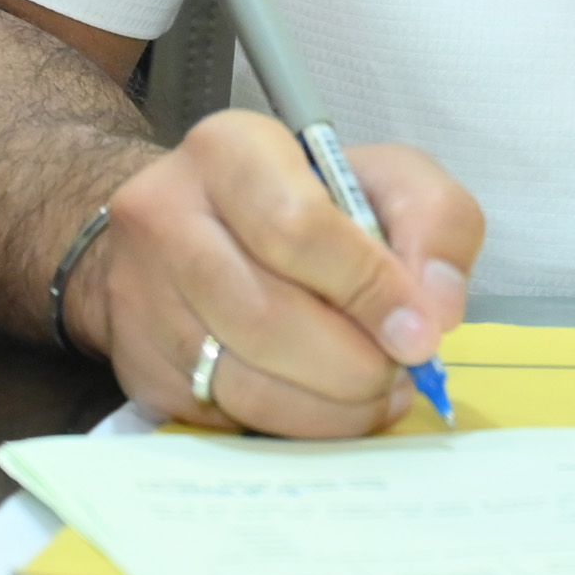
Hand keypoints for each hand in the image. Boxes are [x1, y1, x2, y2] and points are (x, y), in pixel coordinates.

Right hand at [60, 109, 483, 436]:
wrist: (188, 222)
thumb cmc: (302, 193)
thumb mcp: (383, 175)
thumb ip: (434, 222)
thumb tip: (435, 313)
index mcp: (230, 150)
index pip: (297, 228)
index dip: (367, 288)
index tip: (419, 333)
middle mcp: (167, 219)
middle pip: (266, 316)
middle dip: (352, 363)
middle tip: (401, 373)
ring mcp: (141, 299)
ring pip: (242, 379)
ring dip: (328, 406)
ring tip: (378, 395)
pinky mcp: (140, 367)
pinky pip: (223, 415)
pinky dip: (292, 424)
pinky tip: (331, 408)